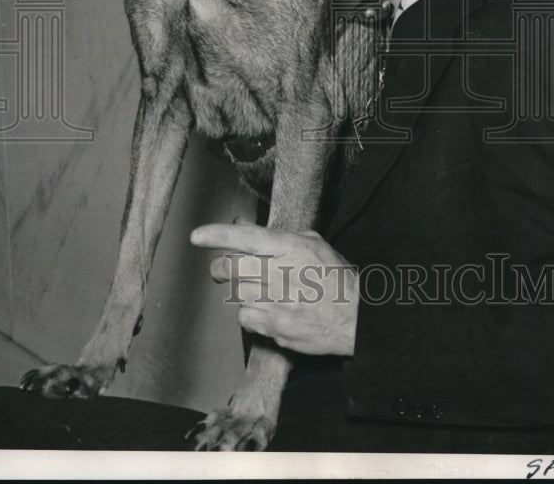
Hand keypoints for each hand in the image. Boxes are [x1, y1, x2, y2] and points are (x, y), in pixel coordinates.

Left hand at [190, 222, 358, 355]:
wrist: (356, 317)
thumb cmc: (334, 277)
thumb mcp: (312, 244)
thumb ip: (277, 236)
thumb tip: (243, 226)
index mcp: (291, 248)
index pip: (247, 237)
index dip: (219, 235)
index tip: (197, 236)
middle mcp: (281, 274)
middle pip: (231, 268)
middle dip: (220, 268)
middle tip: (222, 269)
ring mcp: (277, 303)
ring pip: (237, 293)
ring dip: (242, 291)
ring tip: (262, 290)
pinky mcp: (275, 328)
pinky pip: (244, 318)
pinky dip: (250, 314)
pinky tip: (267, 309)